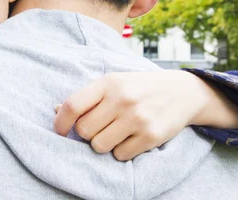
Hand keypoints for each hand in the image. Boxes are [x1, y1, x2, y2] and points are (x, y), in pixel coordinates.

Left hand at [54, 70, 237, 160]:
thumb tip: (56, 110)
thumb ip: (88, 96)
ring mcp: (137, 118)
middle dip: (87, 133)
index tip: (60, 131)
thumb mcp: (114, 82)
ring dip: (104, 143)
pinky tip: (132, 137)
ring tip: (116, 131)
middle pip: (84, 130)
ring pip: (100, 146)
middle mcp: (122, 99)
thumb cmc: (139, 87)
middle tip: (99, 127)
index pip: (73, 105)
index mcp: (108, 82)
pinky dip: (121, 150)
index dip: (60, 122)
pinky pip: (120, 155)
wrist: (182, 91)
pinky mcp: (151, 136)